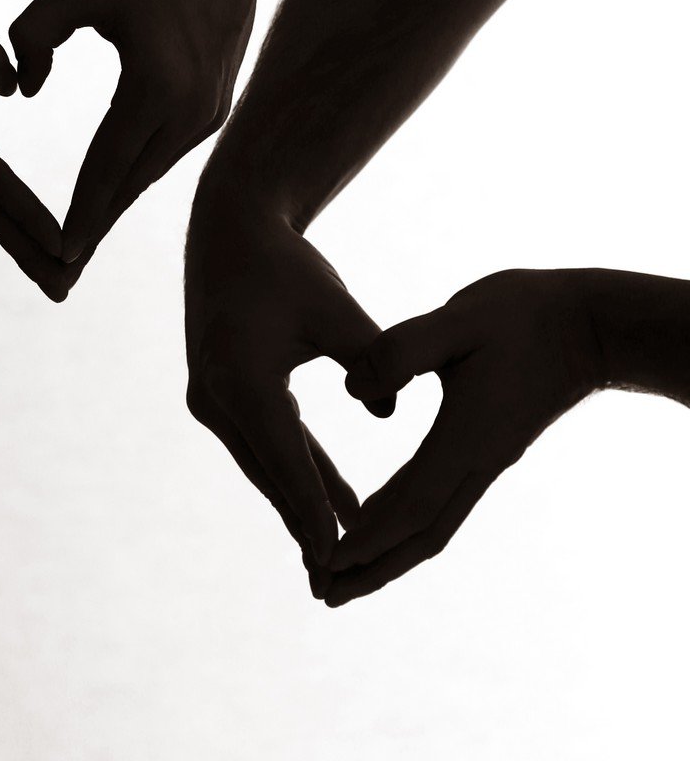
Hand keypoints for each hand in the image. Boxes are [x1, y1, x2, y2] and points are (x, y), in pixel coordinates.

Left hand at [10, 0, 256, 267]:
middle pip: (130, 186)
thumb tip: (27, 91)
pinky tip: (110, 203)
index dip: (81, 213)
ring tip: (80, 249)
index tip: (58, 255)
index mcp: (158, 86)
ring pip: (150, 175)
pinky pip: (165, 158)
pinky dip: (135, 182)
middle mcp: (191, 110)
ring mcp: (209, 115)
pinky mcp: (215, 112)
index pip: (108, 166)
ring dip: (115, 209)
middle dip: (94, 229)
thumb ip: (32, 34)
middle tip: (60, 276)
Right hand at [184, 161, 390, 584]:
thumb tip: (390, 413)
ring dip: (303, 500)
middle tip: (344, 577)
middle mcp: (215, 398)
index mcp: (241, 379)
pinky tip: (334, 495)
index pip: (287, 460)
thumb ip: (374, 363)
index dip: (317, 510)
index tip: (344, 556)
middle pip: (271, 474)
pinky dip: (296, 468)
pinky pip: (262, 442)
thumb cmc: (287, 267)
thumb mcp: (339, 312)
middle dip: (307, 523)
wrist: (229, 232)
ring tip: (347, 547)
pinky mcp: (217, 393)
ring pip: (266, 463)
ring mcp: (210, 398)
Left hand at [326, 268, 603, 605]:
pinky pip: (438, 501)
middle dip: (371, 568)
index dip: (367, 538)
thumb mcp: (458, 319)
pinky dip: (403, 522)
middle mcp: (476, 462)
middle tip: (321, 592)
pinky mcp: (484, 448)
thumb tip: (353, 387)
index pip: (410, 505)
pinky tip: (377, 521)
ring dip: (386, 554)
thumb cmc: (520, 314)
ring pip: (431, 525)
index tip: (326, 562)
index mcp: (465, 439)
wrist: (584, 324)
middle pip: (420, 536)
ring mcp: (484, 460)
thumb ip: (403, 350)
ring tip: (341, 574)